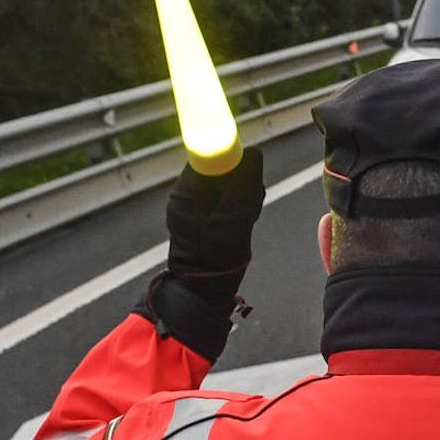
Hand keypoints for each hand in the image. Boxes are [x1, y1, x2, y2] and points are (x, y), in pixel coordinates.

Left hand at [165, 146, 265, 304]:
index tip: (249, 170)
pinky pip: (225, 197)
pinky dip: (238, 204)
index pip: (206, 155)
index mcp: (187, 191)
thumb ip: (244, 184)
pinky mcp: (203, 214)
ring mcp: (193, 204)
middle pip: (219, 167)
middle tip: (248, 201)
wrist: (204, 287)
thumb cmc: (215, 256)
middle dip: (240, 178)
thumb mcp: (235, 217)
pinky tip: (241, 221)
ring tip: (244, 216)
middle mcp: (186, 194)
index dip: (230, 157)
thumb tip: (253, 153)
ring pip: (225, 182)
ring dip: (242, 193)